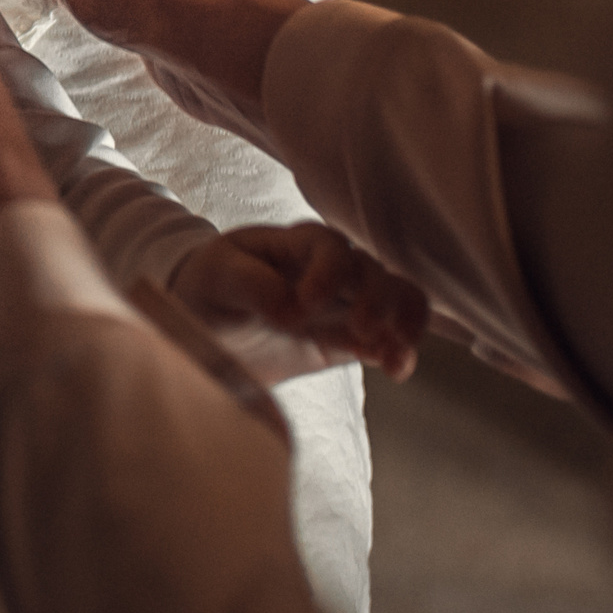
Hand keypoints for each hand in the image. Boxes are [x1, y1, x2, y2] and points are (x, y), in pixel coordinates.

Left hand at [166, 223, 428, 386]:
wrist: (207, 319)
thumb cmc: (210, 283)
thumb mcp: (217, 276)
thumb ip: (252, 285)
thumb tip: (295, 311)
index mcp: (297, 244)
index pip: (330, 246)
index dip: (329, 272)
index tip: (306, 304)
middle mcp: (330, 268)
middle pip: (373, 272)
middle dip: (378, 299)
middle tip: (362, 328)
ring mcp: (345, 303)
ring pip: (395, 300)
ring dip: (404, 323)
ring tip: (395, 354)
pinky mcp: (349, 338)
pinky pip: (389, 339)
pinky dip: (399, 351)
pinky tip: (395, 368)